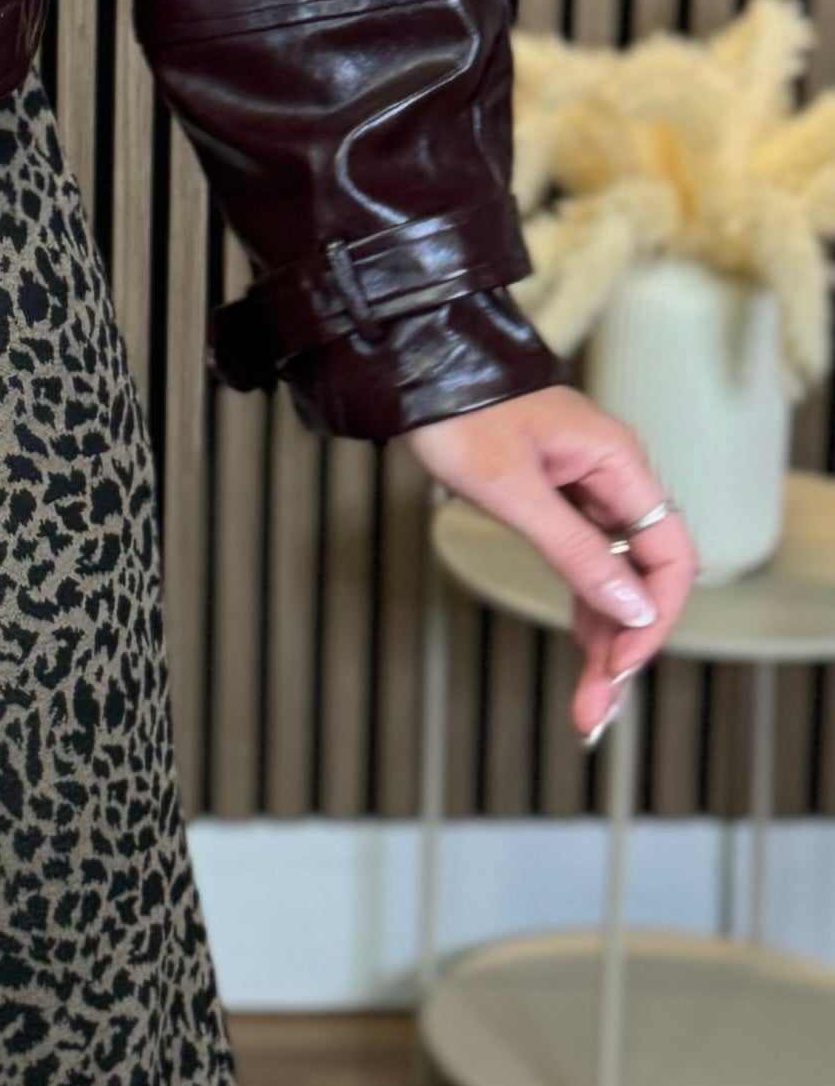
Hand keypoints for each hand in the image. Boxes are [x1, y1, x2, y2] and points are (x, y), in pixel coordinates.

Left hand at [397, 385, 696, 741]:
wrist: (415, 374)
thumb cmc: (458, 416)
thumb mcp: (512, 489)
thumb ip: (574, 549)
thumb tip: (632, 607)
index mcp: (618, 465)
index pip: (670, 556)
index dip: (654, 616)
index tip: (621, 665)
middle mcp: (613, 480)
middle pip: (644, 578)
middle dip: (625, 646)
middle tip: (595, 711)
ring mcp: (587, 492)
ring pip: (614, 579)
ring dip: (605, 639)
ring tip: (589, 705)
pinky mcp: (558, 503)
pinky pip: (587, 565)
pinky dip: (585, 610)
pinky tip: (583, 653)